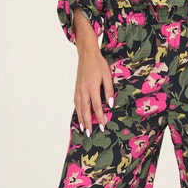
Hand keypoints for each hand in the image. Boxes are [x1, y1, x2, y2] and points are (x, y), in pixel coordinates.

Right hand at [73, 9, 113, 135]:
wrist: (86, 54)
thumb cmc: (99, 64)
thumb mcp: (107, 75)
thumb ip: (109, 90)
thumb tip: (110, 105)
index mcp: (92, 87)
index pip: (96, 106)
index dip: (99, 117)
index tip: (102, 126)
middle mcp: (83, 90)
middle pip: (85, 110)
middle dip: (88, 122)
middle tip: (89, 134)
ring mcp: (78, 89)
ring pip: (79, 107)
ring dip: (81, 119)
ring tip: (83, 129)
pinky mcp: (76, 88)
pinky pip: (76, 102)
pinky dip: (77, 111)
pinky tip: (79, 116)